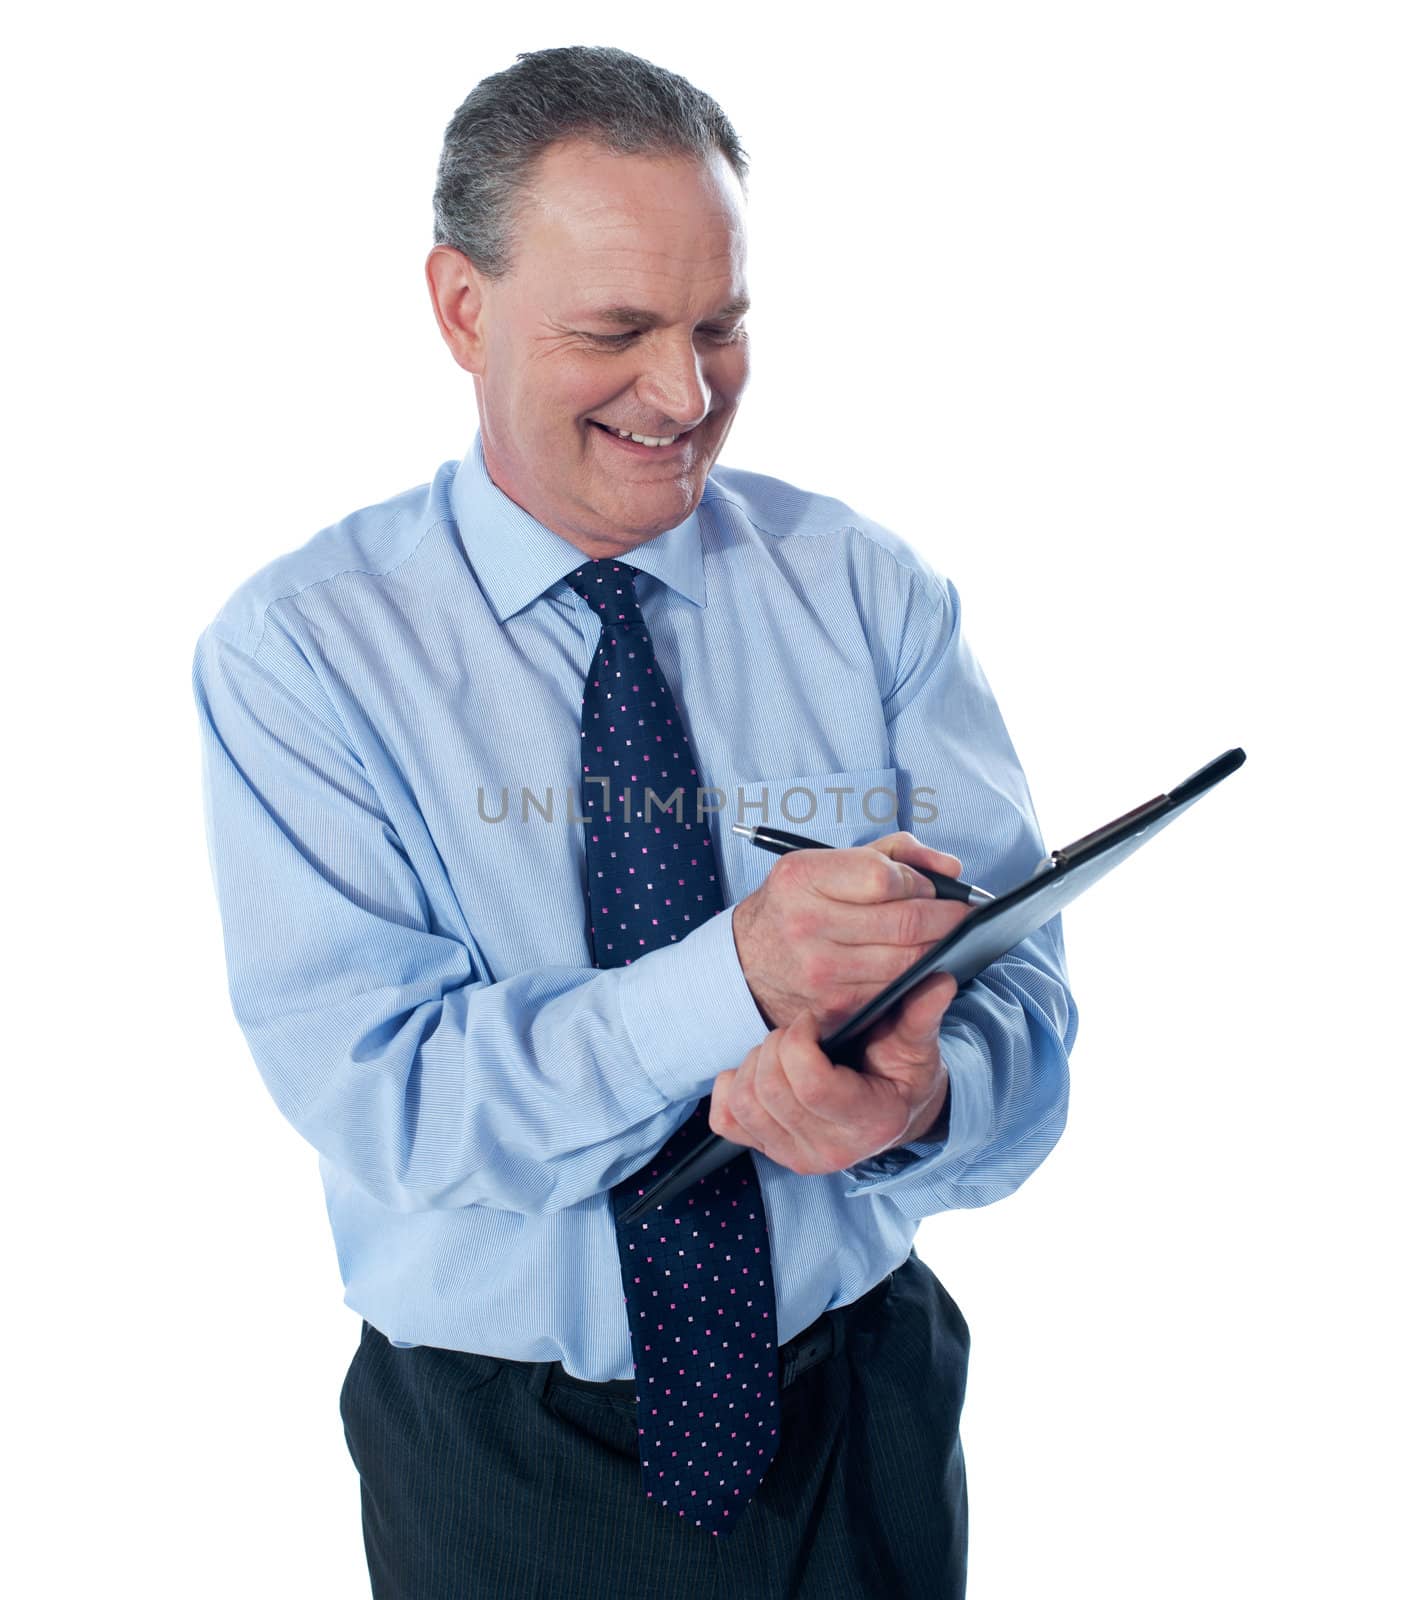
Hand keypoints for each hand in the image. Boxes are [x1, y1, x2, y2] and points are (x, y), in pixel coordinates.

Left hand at [707, 967, 958, 1174]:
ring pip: (745, 1101)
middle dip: (776, 1046)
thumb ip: (922, 1016)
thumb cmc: (902, 1076)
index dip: (800, 1041)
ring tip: (782, 1051)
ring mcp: (794, 1157)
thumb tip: (939, 982)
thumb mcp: (918, 1047)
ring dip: (755, 1063)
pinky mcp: (768, 1152)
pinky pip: (725, 1120)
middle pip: (771, 1089)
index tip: (811, 1021)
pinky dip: (732, 1087)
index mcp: (870, 1124)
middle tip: (798, 1033)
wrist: (890, 1115)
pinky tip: (758, 1072)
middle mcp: (829, 1151)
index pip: (811, 1084)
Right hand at [731, 831, 971, 1034]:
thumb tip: (952, 869)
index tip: (931, 886)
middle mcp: (806, 924)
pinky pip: (894, 990)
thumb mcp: (825, 864)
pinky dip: (915, 977)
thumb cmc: (795, 905)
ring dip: (938, 948)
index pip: (884, 877)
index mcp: (802, 878)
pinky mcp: (834, 1007)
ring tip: (948, 937)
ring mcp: (821, 971)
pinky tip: (921, 964)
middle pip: (905, 922)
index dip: (919, 881)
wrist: (746, 964)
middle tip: (963, 914)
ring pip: (908, 961)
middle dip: (947, 917)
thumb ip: (892, 855)